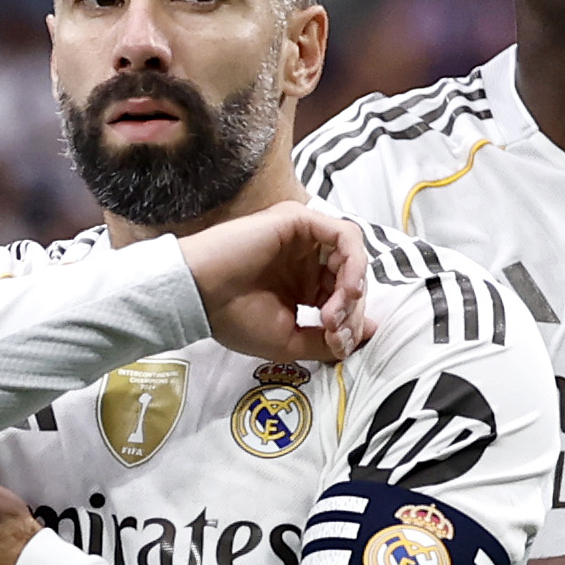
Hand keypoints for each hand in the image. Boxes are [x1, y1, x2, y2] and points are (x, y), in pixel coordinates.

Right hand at [173, 205, 373, 366]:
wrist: (198, 297)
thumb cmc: (230, 317)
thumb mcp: (288, 340)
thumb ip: (326, 339)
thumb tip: (366, 332)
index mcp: (300, 284)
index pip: (342, 296)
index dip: (349, 322)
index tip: (337, 343)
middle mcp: (304, 259)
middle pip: (351, 277)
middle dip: (351, 308)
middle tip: (334, 329)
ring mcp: (303, 239)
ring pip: (352, 256)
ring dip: (354, 286)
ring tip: (338, 311)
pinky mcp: (300, 221)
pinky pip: (345, 236)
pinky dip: (353, 263)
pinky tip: (345, 288)